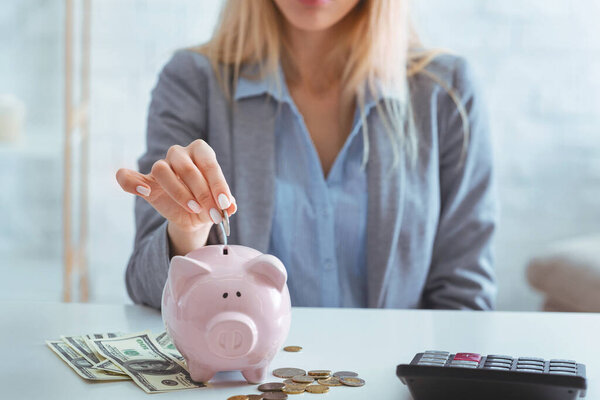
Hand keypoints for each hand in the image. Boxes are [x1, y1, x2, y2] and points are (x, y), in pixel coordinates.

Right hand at [116, 140, 235, 251]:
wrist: (194, 215)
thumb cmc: (209, 202)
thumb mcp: (220, 203)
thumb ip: (225, 202)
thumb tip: (230, 206)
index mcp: (201, 151)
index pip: (208, 163)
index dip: (218, 184)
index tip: (225, 204)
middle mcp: (179, 153)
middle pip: (186, 167)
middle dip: (202, 193)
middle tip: (213, 213)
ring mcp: (160, 166)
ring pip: (161, 169)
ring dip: (179, 192)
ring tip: (194, 209)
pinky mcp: (145, 182)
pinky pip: (127, 177)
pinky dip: (132, 182)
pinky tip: (145, 191)